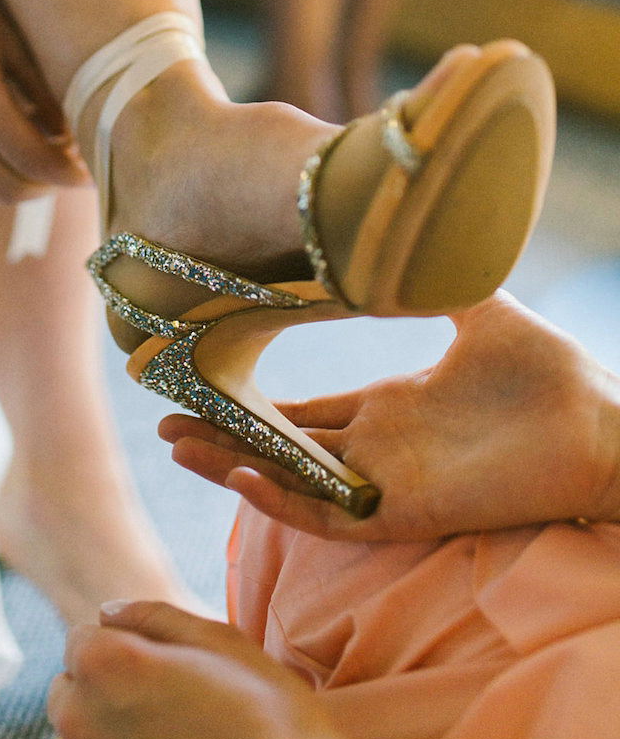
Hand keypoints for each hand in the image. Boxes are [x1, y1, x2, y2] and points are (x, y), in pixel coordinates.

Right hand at [0, 0, 89, 205]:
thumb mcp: (11, 41)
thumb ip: (44, 92)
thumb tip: (73, 136)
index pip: (33, 159)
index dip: (69, 174)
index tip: (94, 172)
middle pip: (11, 189)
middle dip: (49, 187)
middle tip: (72, 169)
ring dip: (20, 188)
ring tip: (42, 162)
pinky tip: (9, 151)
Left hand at [47, 600, 384, 738]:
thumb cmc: (270, 719)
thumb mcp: (220, 642)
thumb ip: (152, 617)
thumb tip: (107, 612)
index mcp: (106, 665)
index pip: (81, 638)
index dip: (124, 647)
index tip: (166, 668)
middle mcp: (80, 723)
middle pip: (69, 690)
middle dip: (103, 690)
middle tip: (168, 706)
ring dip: (104, 738)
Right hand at [160, 291, 619, 541]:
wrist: (599, 423)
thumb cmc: (550, 375)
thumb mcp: (476, 307)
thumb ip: (429, 275)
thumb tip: (391, 225)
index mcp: (389, 408)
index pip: (301, 411)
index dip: (249, 403)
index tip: (202, 380)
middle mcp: (377, 449)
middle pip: (278, 448)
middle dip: (219, 436)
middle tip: (163, 418)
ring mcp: (385, 484)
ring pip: (287, 481)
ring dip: (230, 466)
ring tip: (176, 443)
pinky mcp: (401, 512)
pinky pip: (325, 513)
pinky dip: (277, 497)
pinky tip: (237, 471)